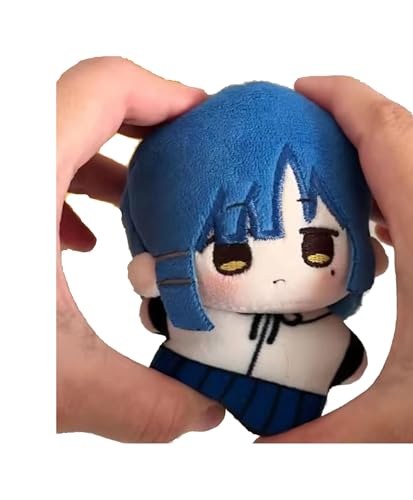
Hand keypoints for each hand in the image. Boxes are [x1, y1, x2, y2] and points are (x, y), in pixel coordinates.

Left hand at [57, 57, 224, 441]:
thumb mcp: (53, 384)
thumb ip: (143, 403)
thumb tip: (205, 414)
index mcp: (19, 181)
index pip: (101, 90)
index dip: (163, 92)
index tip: (204, 119)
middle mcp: (3, 172)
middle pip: (82, 106)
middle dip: (145, 129)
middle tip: (190, 161)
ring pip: (53, 140)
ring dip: (107, 166)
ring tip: (148, 205)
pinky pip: (29, 176)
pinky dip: (66, 195)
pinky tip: (81, 242)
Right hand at [258, 76, 412, 442]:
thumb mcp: (409, 422)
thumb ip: (325, 438)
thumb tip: (261, 451)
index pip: (384, 132)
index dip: (340, 99)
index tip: (300, 88)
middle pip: (400, 137)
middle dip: (344, 125)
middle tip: (294, 138)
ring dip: (371, 160)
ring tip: (321, 178)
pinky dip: (395, 193)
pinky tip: (373, 231)